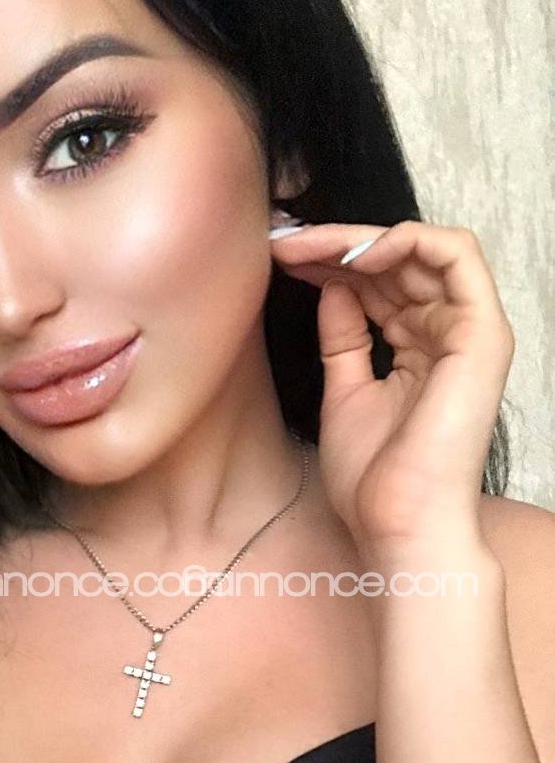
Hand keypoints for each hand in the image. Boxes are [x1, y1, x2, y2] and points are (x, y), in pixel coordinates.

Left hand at [269, 221, 513, 555]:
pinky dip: (403, 240)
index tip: (281, 260)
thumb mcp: (344, 391)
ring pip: (422, 247)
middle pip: (398, 260)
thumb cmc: (374, 480)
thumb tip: (333, 287)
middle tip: (282, 245)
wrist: (397, 524)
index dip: (331, 263)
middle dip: (335, 245)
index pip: (382, 283)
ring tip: (307, 249)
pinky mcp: (481, 332)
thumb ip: (344, 338)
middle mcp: (451, 334)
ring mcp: (470, 331)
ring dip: (358, 239)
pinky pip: (455, 254)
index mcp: (422, 348)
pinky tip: (352, 257)